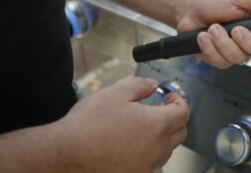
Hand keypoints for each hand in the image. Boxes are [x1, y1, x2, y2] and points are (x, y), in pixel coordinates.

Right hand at [58, 77, 189, 172]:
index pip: (183, 113)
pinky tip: (131, 146)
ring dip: (163, 138)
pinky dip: (148, 153)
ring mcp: (146, 166)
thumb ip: (140, 86)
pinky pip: (150, 164)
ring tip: (144, 128)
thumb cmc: (89, 123)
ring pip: (166, 151)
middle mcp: (157, 148)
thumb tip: (152, 85)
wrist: (66, 154)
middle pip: (180, 133)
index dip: (179, 101)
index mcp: (157, 125)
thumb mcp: (115, 93)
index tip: (169, 97)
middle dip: (175, 119)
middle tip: (161, 110)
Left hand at [176, 0, 250, 68]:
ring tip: (212, 28)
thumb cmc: (211, 1)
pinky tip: (203, 36)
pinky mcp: (220, 58)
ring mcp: (235, 50)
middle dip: (248, 42)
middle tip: (235, 29)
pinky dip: (210, 48)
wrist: (188, 9)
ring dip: (223, 43)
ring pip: (240, 58)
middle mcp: (249, 39)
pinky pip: (221, 62)